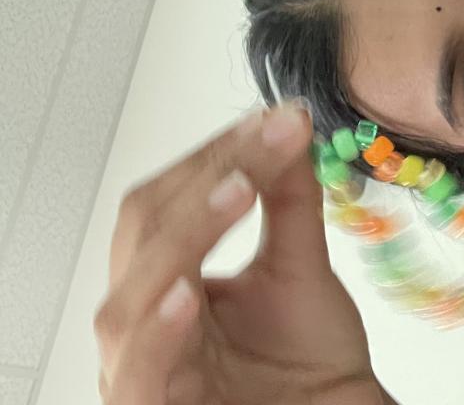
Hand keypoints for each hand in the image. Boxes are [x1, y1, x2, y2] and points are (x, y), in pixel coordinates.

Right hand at [95, 103, 387, 404]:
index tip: (275, 119)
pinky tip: (188, 292)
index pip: (167, 201)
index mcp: (167, 279)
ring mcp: (140, 367)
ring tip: (236, 189)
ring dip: (187, 235)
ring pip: (133, 296)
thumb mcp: (298, 265)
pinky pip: (140, 369)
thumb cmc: (306, 360)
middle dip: (207, 178)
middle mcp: (143, 320)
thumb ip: (288, 198)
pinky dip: (159, 328)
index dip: (217, 155)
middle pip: (145, 232)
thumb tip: (286, 123)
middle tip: (266, 139)